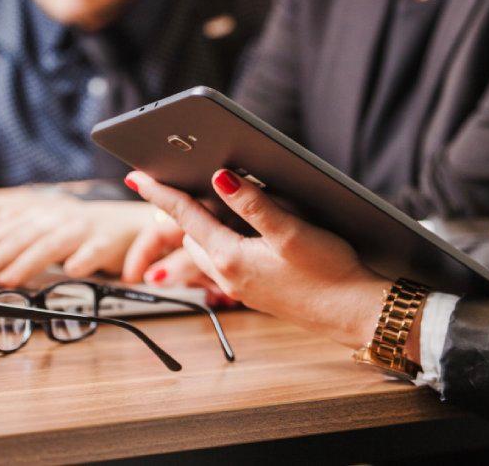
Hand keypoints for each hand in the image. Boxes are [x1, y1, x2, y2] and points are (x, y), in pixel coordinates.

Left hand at [0, 189, 154, 286]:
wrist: (131, 224)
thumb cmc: (84, 232)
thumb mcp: (48, 230)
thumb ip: (19, 236)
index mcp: (41, 214)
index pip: (2, 230)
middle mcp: (59, 217)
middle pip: (22, 236)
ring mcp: (84, 228)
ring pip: (53, 243)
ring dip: (29, 261)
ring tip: (7, 279)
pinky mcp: (108, 241)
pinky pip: (96, 250)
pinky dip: (84, 259)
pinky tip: (73, 270)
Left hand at [127, 168, 386, 349]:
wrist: (352, 313)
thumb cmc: (328, 273)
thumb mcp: (292, 231)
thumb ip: (254, 204)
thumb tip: (221, 178)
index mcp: (231, 256)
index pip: (186, 216)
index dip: (160, 192)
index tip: (135, 176)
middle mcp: (229, 274)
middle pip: (189, 233)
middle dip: (176, 209)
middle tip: (170, 182)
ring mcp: (241, 285)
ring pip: (204, 249)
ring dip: (197, 227)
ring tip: (203, 203)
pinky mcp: (255, 290)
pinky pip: (221, 261)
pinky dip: (217, 242)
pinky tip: (236, 233)